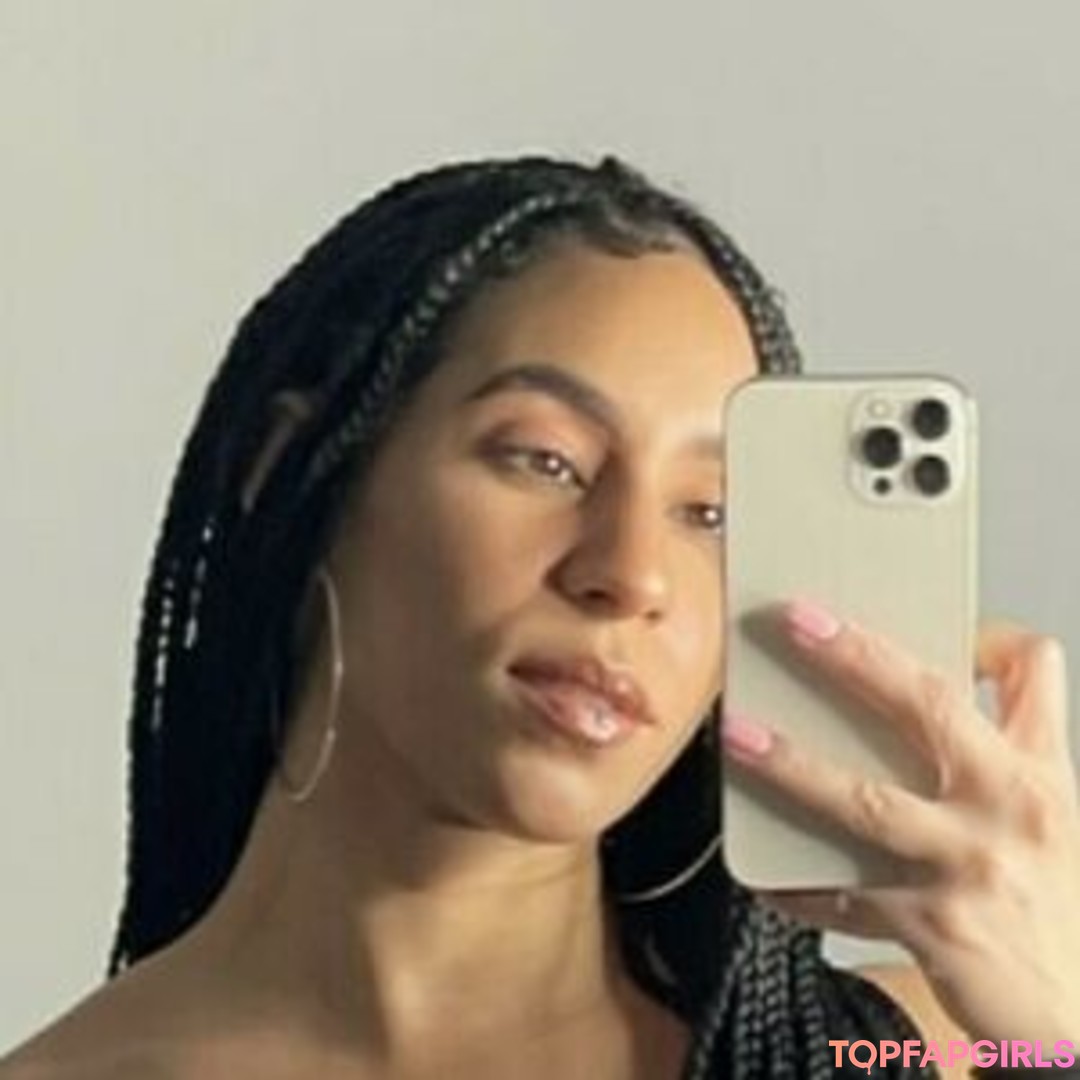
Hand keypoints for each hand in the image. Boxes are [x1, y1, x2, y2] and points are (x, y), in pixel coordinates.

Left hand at [721, 599, 1079, 1042]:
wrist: (1079, 1011)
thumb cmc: (1056, 895)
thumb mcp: (1058, 805)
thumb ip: (1028, 728)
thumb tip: (1005, 652)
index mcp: (1032, 773)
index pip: (1014, 679)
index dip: (967, 636)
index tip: (872, 604)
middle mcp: (1005, 810)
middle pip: (928, 710)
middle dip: (857, 659)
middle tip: (797, 621)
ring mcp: (969, 868)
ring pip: (867, 803)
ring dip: (795, 765)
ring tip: (738, 735)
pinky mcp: (933, 927)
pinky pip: (844, 899)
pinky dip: (798, 887)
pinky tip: (761, 874)